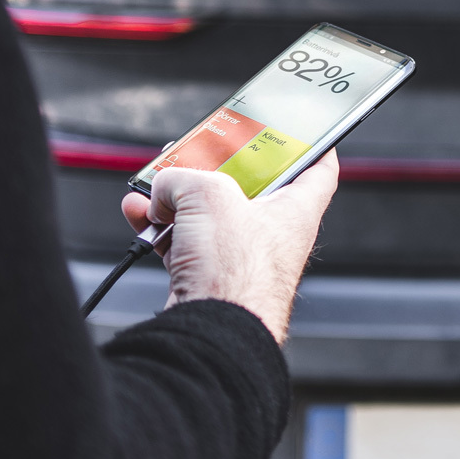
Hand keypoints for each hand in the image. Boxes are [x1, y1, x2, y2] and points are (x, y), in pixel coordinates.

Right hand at [121, 151, 339, 343]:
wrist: (211, 330)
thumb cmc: (235, 272)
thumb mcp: (210, 195)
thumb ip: (185, 176)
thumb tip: (162, 188)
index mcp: (295, 209)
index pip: (319, 167)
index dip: (312, 143)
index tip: (298, 128)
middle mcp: (272, 233)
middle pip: (249, 186)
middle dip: (216, 168)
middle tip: (197, 152)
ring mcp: (239, 256)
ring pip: (208, 214)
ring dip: (177, 198)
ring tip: (157, 185)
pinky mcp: (208, 276)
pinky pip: (183, 241)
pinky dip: (160, 227)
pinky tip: (140, 214)